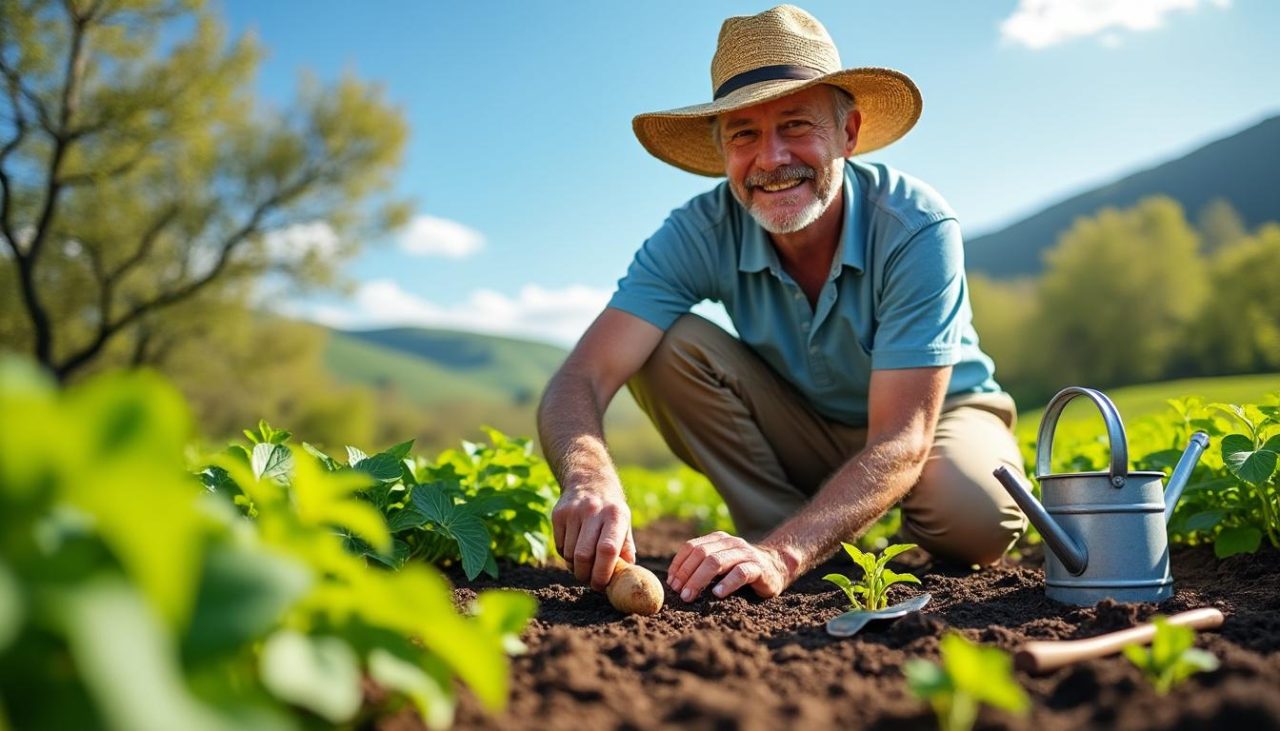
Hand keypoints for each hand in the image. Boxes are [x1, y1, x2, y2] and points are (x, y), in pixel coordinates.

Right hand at [551, 485, 635, 590]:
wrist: (589, 481)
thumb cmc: (611, 511)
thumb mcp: (624, 524)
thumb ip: (625, 549)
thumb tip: (625, 576)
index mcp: (615, 515)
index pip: (607, 549)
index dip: (603, 572)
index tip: (601, 585)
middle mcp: (593, 511)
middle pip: (584, 555)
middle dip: (586, 575)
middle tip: (590, 581)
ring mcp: (573, 511)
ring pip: (570, 554)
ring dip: (575, 566)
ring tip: (584, 564)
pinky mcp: (558, 514)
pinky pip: (560, 546)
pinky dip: (566, 555)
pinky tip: (574, 548)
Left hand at [666, 531, 791, 601]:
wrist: (778, 566)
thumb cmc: (742, 569)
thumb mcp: (721, 563)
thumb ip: (702, 566)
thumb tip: (674, 583)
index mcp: (718, 540)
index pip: (691, 547)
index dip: (678, 565)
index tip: (671, 583)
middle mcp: (731, 543)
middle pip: (701, 554)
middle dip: (686, 574)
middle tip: (679, 592)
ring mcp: (745, 554)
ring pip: (717, 562)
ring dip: (699, 580)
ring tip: (690, 596)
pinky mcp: (759, 568)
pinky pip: (740, 573)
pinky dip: (726, 583)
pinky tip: (717, 594)